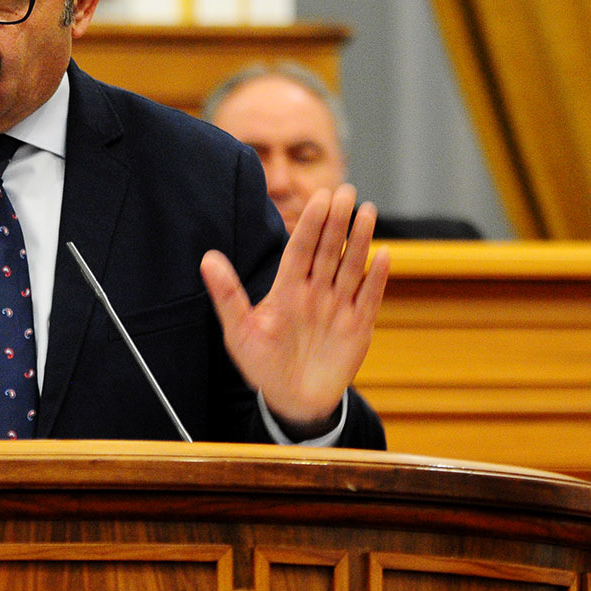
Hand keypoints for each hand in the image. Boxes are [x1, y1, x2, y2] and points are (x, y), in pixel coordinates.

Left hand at [199, 185, 389, 434]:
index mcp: (287, 288)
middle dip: (337, 221)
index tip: (318, 197)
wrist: (292, 400)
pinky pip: (370, 297)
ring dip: (359, 240)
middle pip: (328, 250)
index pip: (300, 249)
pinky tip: (384, 255)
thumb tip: (207, 258)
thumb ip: (227, 294)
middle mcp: (315, 291)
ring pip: (351, 267)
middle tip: (345, 190)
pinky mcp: (358, 326)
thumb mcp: (239, 330)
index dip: (310, 224)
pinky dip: (378, 278)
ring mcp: (338, 306)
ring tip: (366, 210)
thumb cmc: (262, 364)